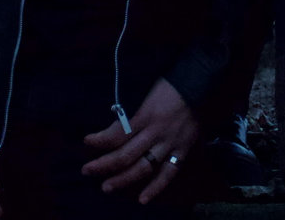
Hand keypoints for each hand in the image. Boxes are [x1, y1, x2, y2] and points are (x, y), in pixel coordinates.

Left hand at [82, 78, 198, 203]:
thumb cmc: (169, 86)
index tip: (87, 142)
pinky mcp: (182, 151)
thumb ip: (134, 115)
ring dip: (123, 179)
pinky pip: (168, 173)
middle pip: (126, 154)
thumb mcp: (147, 95)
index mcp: (145, 116)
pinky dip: (156, 187)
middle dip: (104, 164)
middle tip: (87, 170)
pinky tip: (142, 199)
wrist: (198, 84)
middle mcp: (155, 133)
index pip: (118, 133)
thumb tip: (116, 127)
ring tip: (106, 187)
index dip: (100, 140)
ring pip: (143, 167)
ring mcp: (169, 145)